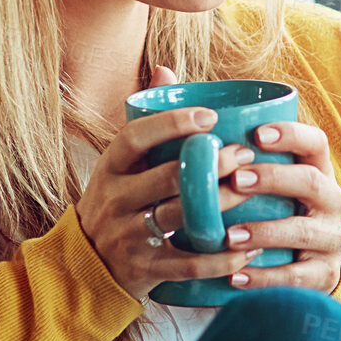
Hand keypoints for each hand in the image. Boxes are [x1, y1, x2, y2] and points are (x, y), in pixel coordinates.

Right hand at [74, 65, 262, 302]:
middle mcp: (114, 200)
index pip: (134, 137)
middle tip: (245, 154)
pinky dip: (221, 258)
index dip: (172, 124)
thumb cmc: (117, 202)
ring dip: (221, 204)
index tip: (211, 115)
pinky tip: (250, 248)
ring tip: (254, 190)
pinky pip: (188, 264)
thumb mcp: (120, 164)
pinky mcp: (145, 270)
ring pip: (179, 216)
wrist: (87, 266)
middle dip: (210, 165)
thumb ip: (145, 120)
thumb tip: (166, 70)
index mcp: (109, 167)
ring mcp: (128, 236)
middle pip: (166, 178)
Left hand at [223, 118, 340, 295]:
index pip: (315, 143)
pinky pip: (295, 277)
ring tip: (230, 236)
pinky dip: (264, 277)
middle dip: (272, 179)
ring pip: (303, 232)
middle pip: (310, 181)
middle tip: (236, 180)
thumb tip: (196, 135)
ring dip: (264, 232)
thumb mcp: (278, 187)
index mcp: (320, 172)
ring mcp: (332, 239)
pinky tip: (236, 276)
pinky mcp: (325, 275)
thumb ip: (251, 163)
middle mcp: (332, 202)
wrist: (314, 264)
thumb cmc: (282, 214)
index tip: (258, 134)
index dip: (291, 135)